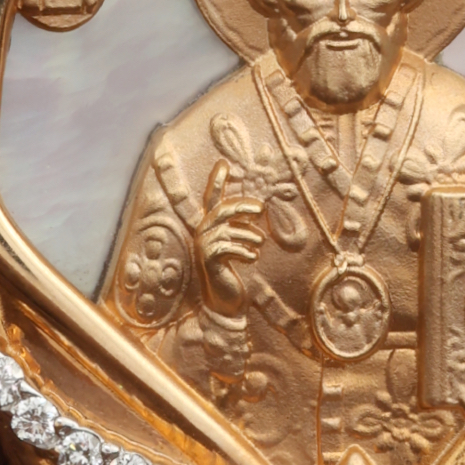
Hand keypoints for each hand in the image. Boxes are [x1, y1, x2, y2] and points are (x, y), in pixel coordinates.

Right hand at [193, 160, 263, 313]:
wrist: (225, 300)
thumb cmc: (233, 270)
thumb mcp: (239, 244)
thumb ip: (243, 227)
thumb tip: (259, 207)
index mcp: (210, 226)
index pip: (211, 199)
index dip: (216, 181)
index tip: (224, 163)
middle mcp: (203, 233)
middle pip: (222, 210)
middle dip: (242, 206)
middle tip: (261, 208)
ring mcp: (204, 247)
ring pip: (228, 230)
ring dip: (249, 235)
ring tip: (261, 242)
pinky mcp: (209, 261)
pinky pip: (227, 248)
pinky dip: (244, 251)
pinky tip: (253, 257)